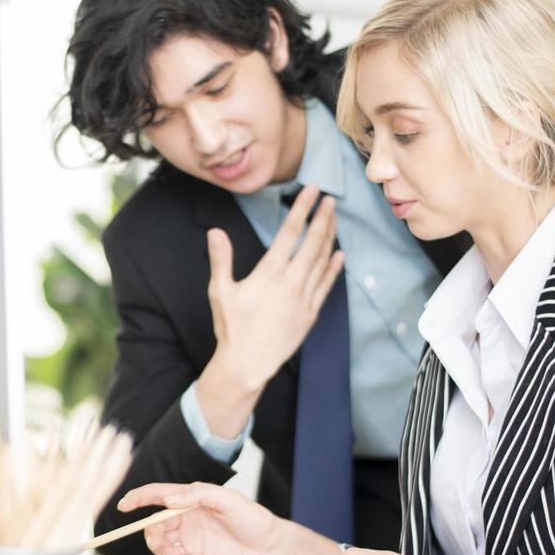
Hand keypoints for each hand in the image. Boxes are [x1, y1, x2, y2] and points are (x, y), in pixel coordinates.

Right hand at [118, 482, 282, 554]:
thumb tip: (169, 499)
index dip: (139, 498)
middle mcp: (187, 515)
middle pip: (154, 521)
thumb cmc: (253, 518)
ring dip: (160, 548)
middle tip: (162, 541)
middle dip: (151, 532)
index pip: (159, 494)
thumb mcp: (228, 500)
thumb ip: (198, 494)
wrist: (269, 547)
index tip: (124, 506)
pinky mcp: (194, 553)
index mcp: (192, 497)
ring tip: (177, 553)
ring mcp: (189, 535)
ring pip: (160, 540)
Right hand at [204, 184, 344, 396]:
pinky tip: (339, 254)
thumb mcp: (220, 291)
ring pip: (323, 261)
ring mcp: (304, 298)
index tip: (313, 191)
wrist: (248, 363)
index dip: (303, 208)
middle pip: (313, 242)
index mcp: (269, 273)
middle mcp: (291, 282)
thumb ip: (221, 259)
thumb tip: (215, 232)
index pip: (290, 232)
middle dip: (323, 218)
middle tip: (331, 199)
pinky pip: (327, 285)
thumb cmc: (232, 327)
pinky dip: (334, 267)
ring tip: (334, 219)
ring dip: (330, 237)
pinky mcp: (311, 313)